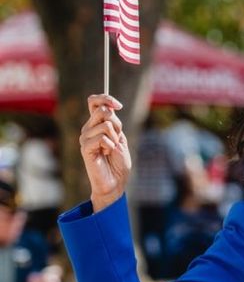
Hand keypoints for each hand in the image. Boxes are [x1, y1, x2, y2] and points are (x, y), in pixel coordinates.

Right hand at [80, 95, 131, 211]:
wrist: (115, 183)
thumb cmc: (118, 163)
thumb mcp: (120, 139)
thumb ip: (113, 123)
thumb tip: (109, 107)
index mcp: (96, 124)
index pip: (94, 101)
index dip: (106, 98)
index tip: (118, 106)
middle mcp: (88, 128)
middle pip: (103, 110)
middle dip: (117, 124)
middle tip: (117, 139)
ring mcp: (85, 137)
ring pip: (106, 125)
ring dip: (115, 139)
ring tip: (111, 150)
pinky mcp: (85, 148)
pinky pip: (102, 138)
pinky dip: (110, 146)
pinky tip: (106, 154)